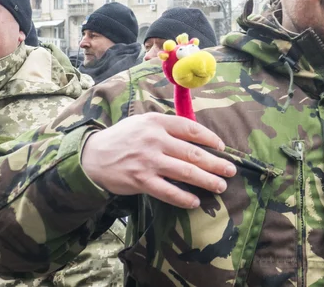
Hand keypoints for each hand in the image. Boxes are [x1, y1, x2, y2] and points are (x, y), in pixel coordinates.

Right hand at [81, 113, 236, 208]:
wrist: (92, 156)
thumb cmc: (124, 138)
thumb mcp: (144, 122)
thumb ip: (168, 126)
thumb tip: (197, 134)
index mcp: (157, 122)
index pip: (191, 129)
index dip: (210, 138)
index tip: (222, 147)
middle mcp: (155, 140)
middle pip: (193, 153)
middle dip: (216, 163)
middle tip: (231, 171)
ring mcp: (148, 161)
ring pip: (185, 172)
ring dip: (206, 181)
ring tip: (220, 186)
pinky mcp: (140, 181)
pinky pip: (168, 191)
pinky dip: (183, 198)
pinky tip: (195, 201)